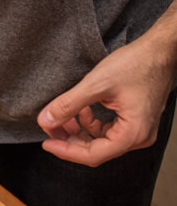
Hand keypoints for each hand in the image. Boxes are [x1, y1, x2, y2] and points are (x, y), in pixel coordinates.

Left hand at [37, 35, 174, 165]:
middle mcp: (138, 138)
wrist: (160, 50)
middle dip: (70, 140)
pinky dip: (92, 123)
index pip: (93, 155)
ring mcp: (138, 130)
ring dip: (80, 130)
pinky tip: (83, 109)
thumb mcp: (96, 84)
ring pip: (101, 141)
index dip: (66, 150)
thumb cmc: (137, 64)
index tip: (47, 142)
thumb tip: (46, 120)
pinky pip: (109, 131)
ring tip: (64, 115)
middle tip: (50, 128)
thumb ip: (68, 104)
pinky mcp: (135, 120)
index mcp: (132, 134)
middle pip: (97, 150)